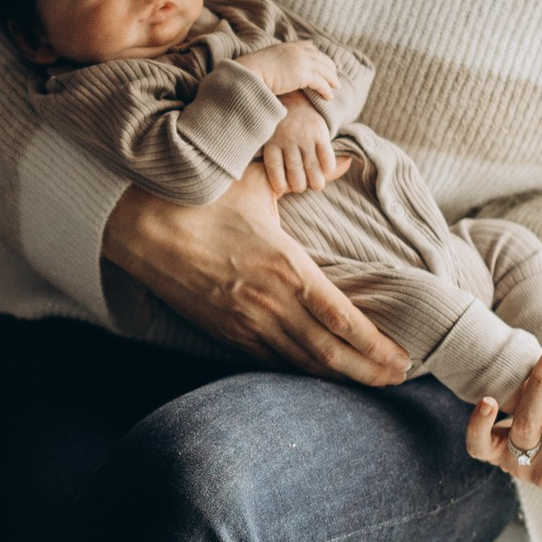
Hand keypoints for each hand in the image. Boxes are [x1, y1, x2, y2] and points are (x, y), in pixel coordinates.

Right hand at [103, 173, 407, 384]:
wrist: (140, 229)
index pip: (341, 317)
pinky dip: (301, 371)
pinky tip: (321, 374)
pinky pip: (271, 361)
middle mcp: (269, 302)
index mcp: (285, 265)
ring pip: (302, 363)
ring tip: (371, 381)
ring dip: (340, 376)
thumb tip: (349, 160)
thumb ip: (307, 177)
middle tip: (400, 378)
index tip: (402, 356)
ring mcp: (246, 323)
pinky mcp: (225, 332)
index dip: (374, 344)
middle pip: (329, 351)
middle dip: (368, 370)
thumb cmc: (200, 200)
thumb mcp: (255, 181)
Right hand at [227, 38, 338, 102]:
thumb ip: (276, 61)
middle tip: (334, 78)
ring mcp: (302, 62)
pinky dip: (326, 90)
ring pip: (324, 70)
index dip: (319, 56)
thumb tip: (276, 70)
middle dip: (329, 68)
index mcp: (289, 46)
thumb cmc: (253, 71)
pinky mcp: (303, 74)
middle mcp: (298, 51)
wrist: (249, 73)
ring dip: (332, 80)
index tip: (323, 64)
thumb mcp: (267, 60)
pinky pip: (321, 83)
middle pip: (321, 58)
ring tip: (335, 87)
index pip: (310, 47)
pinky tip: (329, 96)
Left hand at [260, 103, 338, 196]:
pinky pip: (326, 156)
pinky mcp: (320, 133)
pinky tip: (327, 171)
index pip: (274, 167)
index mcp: (272, 141)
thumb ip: (271, 154)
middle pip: (294, 170)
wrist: (297, 98)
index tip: (282, 189)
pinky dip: (328, 167)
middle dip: (299, 184)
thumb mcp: (270, 135)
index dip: (278, 182)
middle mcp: (288, 139)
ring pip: (311, 166)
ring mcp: (305, 136)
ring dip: (316, 180)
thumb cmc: (281, 125)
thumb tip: (272, 181)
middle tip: (301, 188)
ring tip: (317, 185)